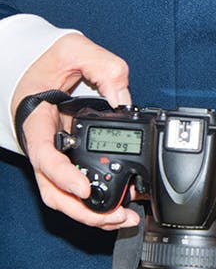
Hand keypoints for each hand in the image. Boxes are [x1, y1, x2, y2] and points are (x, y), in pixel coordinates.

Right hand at [12, 33, 139, 229]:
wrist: (43, 64)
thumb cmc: (52, 60)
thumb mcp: (75, 50)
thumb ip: (103, 68)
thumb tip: (122, 98)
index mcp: (37, 121)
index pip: (43, 155)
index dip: (61, 175)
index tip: (83, 189)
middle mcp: (44, 145)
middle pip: (53, 190)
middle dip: (82, 210)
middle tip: (116, 216)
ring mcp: (56, 157)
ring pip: (64, 197)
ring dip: (91, 214)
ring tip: (125, 218)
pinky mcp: (70, 161)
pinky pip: (78, 189)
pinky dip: (98, 203)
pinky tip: (123, 207)